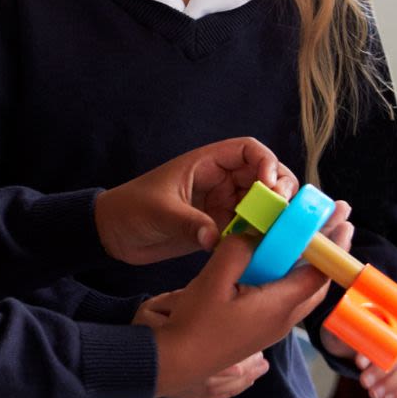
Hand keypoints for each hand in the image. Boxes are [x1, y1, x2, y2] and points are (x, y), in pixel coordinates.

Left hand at [96, 137, 293, 265]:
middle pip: (265, 176)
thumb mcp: (159, 213)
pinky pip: (250, 228)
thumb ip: (189, 224)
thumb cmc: (131, 210)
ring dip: (275, 215)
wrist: (114, 234)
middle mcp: (220, 181)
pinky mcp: (221, 228)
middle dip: (280, 189)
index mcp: (207, 164)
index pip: (248, 151)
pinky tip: (266, 247)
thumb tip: (215, 239)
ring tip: (278, 231)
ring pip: (262, 203)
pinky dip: (262, 235)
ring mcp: (223, 205)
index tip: (268, 185)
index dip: (266, 162)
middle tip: (282, 212)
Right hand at [149, 234, 326, 397]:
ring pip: (301, 293)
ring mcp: (272, 327)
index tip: (342, 223)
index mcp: (279, 306)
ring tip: (307, 240)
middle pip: (317, 284)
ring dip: (308, 266)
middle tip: (334, 227)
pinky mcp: (260, 330)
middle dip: (327, 256)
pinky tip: (274, 263)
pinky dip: (289, 277)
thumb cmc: (195, 324)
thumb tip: (255, 236)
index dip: (332, 247)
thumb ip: (238, 251)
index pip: (319, 274)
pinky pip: (284, 299)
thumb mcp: (213, 279)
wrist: (177, 361)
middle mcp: (284, 319)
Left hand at [324, 337, 396, 397]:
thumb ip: (344, 331)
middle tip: (364, 382)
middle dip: (386, 374)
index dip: (383, 353)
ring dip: (393, 386)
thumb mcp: (340, 330)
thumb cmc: (344, 334)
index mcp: (390, 325)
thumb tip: (346, 336)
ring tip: (373, 394)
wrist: (343, 345)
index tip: (359, 363)